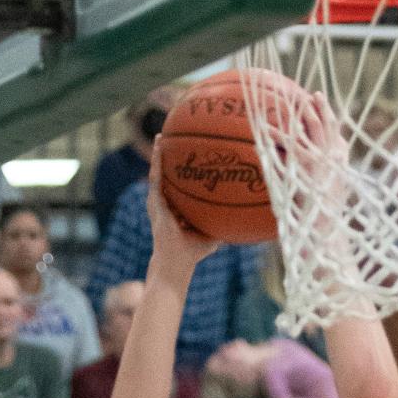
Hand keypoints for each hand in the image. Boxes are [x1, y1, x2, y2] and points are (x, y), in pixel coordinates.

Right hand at [146, 138, 219, 274]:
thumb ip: (223, 224)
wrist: (177, 261)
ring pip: (158, 172)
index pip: (179, 187)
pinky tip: (160, 147)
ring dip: (159, 154)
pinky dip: (157, 161)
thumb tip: (243, 220)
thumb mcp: (213, 234)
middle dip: (169, 157)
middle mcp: (166, 203)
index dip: (182, 172)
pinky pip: (156, 177)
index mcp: (177, 209)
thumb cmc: (193, 253)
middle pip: (167, 175)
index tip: (189, 156)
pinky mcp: (154, 202)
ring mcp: (158, 202)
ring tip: (162, 136)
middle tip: (174, 138)